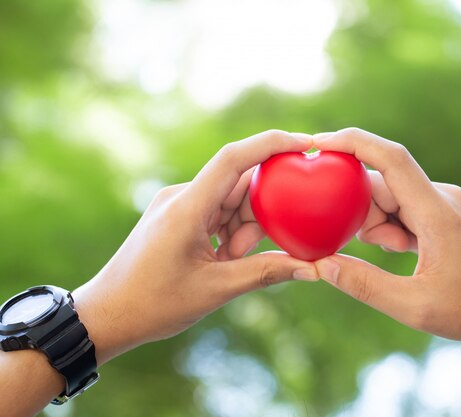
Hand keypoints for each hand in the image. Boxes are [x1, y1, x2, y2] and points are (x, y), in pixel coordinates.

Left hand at [72, 130, 318, 363]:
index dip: (271, 144)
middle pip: (239, 185)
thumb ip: (266, 272)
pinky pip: (216, 211)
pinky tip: (220, 260)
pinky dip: (228, 233)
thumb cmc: (153, 304)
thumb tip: (312, 269)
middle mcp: (180, 196)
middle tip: (245, 256)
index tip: (306, 143)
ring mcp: (177, 203)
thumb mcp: (216, 290)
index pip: (234, 158)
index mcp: (187, 208)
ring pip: (230, 201)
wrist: (106, 314)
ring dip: (241, 231)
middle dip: (257, 217)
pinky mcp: (177, 213)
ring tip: (225, 264)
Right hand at [312, 128, 460, 348]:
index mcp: (437, 212)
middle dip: (362, 214)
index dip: (352, 143)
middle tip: (370, 251)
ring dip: (380, 225)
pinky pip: (407, 206)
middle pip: (382, 184)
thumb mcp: (413, 307)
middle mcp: (444, 196)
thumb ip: (364, 284)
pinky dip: (394, 226)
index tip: (318, 144)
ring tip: (401, 258)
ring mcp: (448, 202)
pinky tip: (407, 253)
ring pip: (392, 197)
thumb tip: (321, 265)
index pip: (390, 158)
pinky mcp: (448, 211)